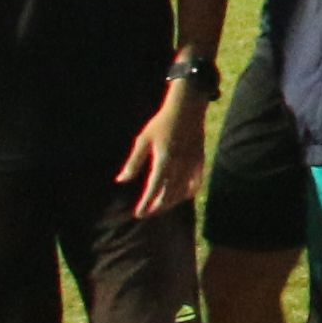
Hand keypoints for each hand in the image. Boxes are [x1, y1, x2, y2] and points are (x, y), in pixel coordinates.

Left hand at [117, 93, 205, 219]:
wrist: (186, 109)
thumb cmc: (161, 124)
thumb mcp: (143, 140)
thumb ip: (133, 162)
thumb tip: (121, 180)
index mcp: (164, 160)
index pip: (154, 188)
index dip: (146, 203)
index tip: (139, 214)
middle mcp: (179, 165)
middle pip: (169, 194)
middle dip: (158, 206)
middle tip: (147, 213)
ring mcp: (192, 164)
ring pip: (183, 191)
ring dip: (172, 202)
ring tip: (161, 207)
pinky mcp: (200, 160)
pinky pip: (197, 182)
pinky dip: (189, 192)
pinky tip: (182, 196)